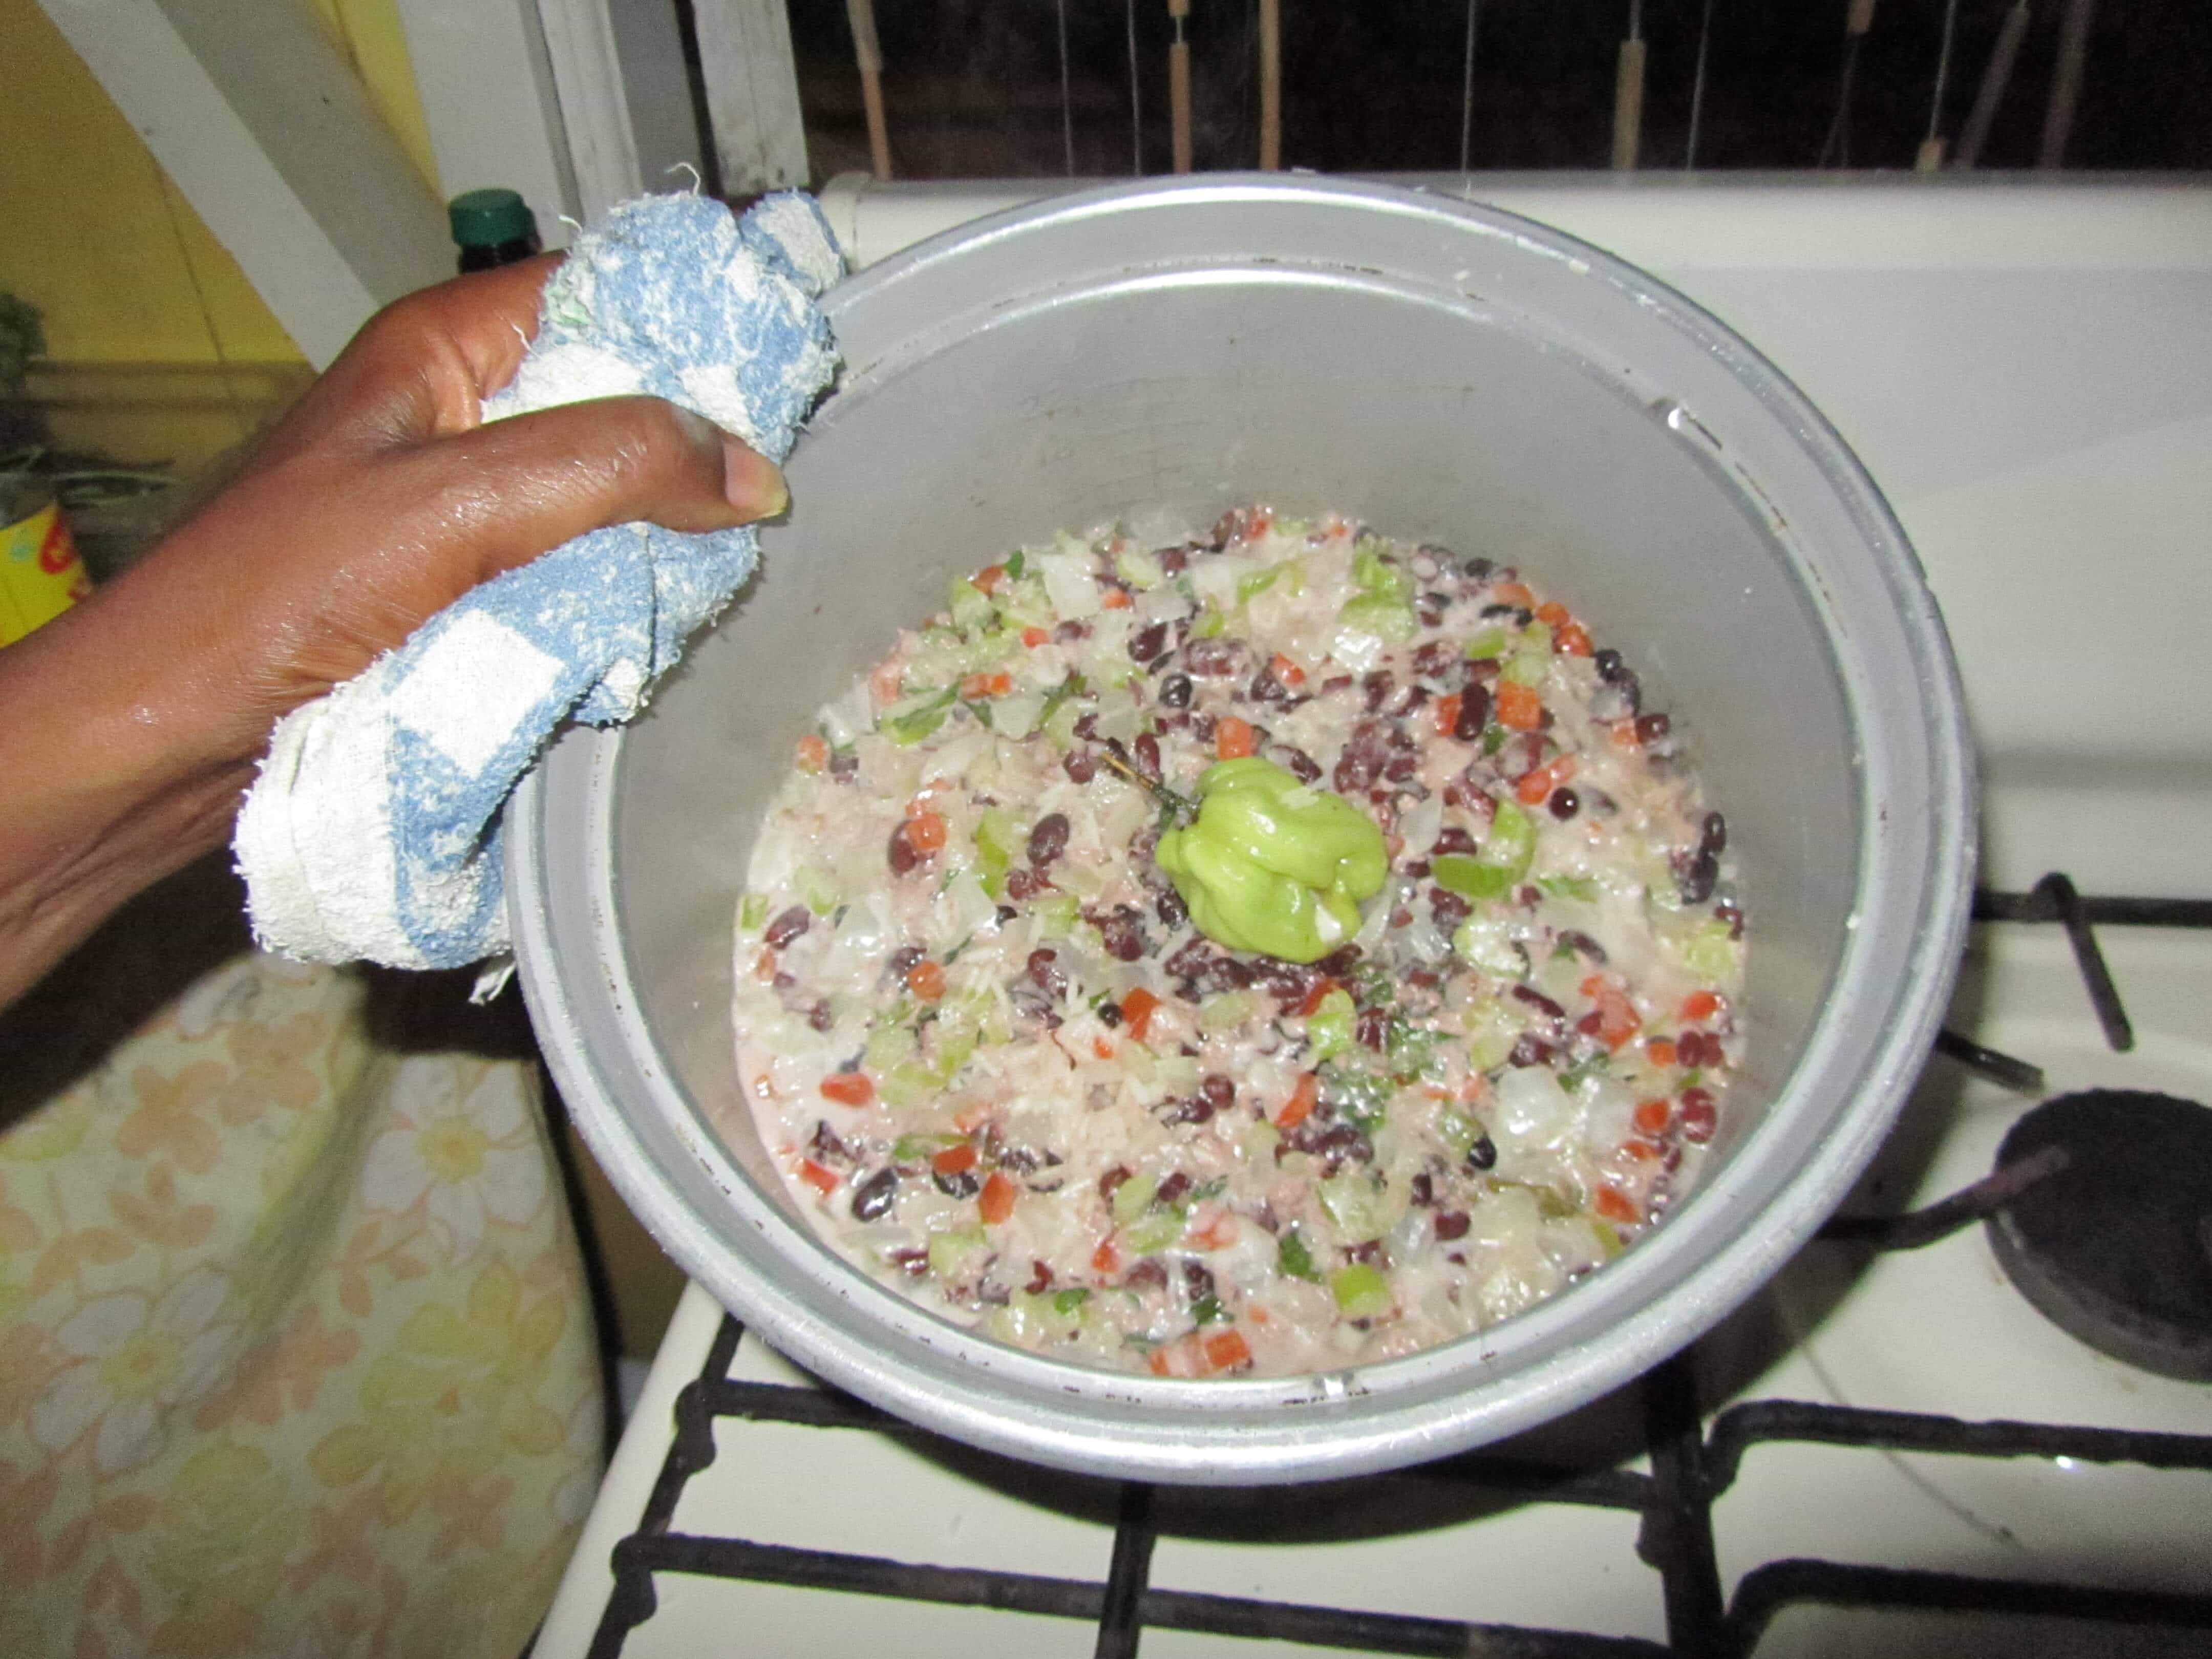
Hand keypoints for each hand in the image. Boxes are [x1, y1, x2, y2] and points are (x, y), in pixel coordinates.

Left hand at [0, 256, 787, 1007]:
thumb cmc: (280, 600)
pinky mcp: (463, 589)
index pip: (603, 289)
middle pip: (615, 397)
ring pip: (603, 494)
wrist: (172, 738)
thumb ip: (605, 468)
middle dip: (695, 447)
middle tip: (776, 495)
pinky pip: (574, 571)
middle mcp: (459, 412)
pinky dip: (621, 596)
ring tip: (735, 568)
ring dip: (664, 535)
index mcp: (445, 350)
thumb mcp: (454, 509)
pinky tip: (666, 625)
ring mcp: (463, 506)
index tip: (793, 375)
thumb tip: (753, 472)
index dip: (698, 321)